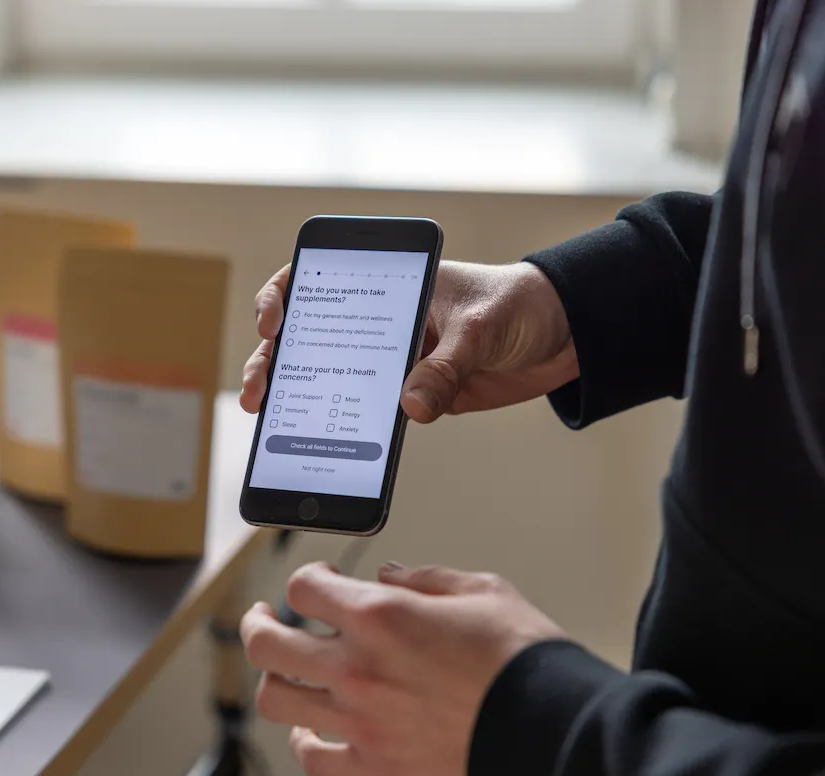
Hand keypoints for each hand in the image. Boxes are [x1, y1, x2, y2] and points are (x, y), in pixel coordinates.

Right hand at [240, 261, 577, 422]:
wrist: (565, 336)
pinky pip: (370, 413)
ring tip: (273, 421)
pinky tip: (325, 447)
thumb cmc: (520, 304)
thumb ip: (445, 367)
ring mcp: (394, 360)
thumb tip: (409, 408)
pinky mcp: (414, 394)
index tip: (272, 322)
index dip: (284, 296)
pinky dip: (344, 429)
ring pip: (333, 378)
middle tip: (259, 390)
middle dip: (275, 361)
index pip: (321, 278)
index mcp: (392, 283)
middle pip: (312, 337)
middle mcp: (383, 321)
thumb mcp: (480, 329)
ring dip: (301, 399)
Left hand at [241, 562, 565, 775]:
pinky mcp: (377, 768)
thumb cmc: (525, 663)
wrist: (553, 733)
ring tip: (282, 671)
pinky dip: (304, 743)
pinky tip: (310, 732)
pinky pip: (315, 758)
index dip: (309, 577)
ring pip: (277, 700)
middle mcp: (358, 669)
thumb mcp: (483, 591)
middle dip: (259, 623)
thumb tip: (394, 575)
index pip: (304, 586)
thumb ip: (427, 579)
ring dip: (274, 679)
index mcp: (380, 616)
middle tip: (266, 617)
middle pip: (267, 643)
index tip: (322, 580)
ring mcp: (361, 723)